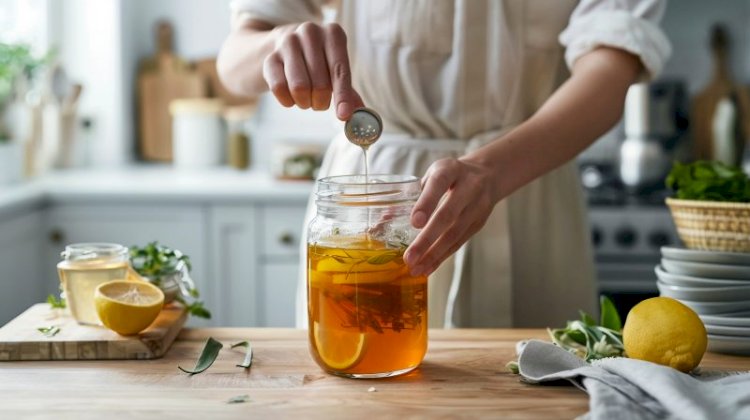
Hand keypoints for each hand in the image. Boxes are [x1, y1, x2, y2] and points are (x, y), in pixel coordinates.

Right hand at [263, 22, 363, 119]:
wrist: (280, 48)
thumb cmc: (316, 63)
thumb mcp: (334, 71)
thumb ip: (348, 92)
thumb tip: (359, 114)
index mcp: (333, 33)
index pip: (340, 71)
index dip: (343, 96)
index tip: (343, 115)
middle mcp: (310, 32)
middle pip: (321, 84)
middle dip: (321, 102)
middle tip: (319, 102)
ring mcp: (287, 42)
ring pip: (299, 87)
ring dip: (304, 103)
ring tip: (305, 99)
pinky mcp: (269, 57)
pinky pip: (279, 88)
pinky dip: (287, 101)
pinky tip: (290, 97)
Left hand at [403, 157, 499, 275]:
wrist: (489, 175)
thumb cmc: (452, 175)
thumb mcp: (433, 174)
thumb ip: (412, 194)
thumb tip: (383, 219)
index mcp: (451, 170)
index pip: (439, 184)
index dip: (426, 203)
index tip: (414, 223)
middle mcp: (468, 187)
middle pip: (447, 215)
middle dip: (427, 239)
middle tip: (409, 257)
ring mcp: (477, 207)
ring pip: (454, 233)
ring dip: (433, 254)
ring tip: (415, 268)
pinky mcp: (479, 223)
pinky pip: (459, 242)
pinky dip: (442, 256)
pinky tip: (428, 267)